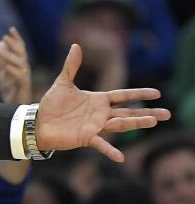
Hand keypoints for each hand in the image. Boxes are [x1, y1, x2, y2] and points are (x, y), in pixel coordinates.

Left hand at [0, 27, 31, 104]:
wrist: (15, 107)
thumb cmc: (11, 89)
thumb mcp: (3, 72)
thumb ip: (2, 59)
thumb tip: (0, 43)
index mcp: (20, 64)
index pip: (20, 49)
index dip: (16, 39)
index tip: (11, 29)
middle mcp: (24, 69)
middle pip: (21, 53)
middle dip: (14, 44)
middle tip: (6, 35)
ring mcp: (24, 77)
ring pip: (20, 63)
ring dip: (10, 55)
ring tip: (0, 48)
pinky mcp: (22, 86)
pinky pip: (19, 77)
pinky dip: (12, 71)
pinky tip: (6, 66)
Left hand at [35, 44, 169, 161]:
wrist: (37, 123)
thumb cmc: (50, 105)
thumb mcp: (62, 83)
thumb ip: (71, 66)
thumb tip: (76, 45)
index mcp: (98, 100)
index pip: (123, 96)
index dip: (139, 94)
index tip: (157, 93)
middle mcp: (100, 114)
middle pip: (128, 112)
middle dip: (147, 112)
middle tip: (167, 114)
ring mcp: (95, 126)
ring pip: (120, 125)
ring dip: (137, 124)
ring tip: (154, 122)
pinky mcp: (86, 138)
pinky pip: (101, 145)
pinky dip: (110, 151)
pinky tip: (121, 158)